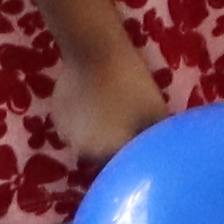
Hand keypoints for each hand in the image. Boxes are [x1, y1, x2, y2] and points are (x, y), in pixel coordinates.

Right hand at [50, 32, 162, 164]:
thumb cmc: (131, 85)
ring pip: (85, 142)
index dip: (131, 160)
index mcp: (106, 155)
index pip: (121, 169)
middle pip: (101, 159)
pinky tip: (94, 103)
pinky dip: (83, 121)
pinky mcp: (55, 116)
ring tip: (110, 115)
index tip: (141, 148)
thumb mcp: (157, 113)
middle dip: (113, 149)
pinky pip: (73, 127)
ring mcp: (64, 135)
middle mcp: (81, 153)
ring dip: (96, 135)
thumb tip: (167, 149)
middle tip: (128, 130)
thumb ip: (159, 138)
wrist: (96, 54)